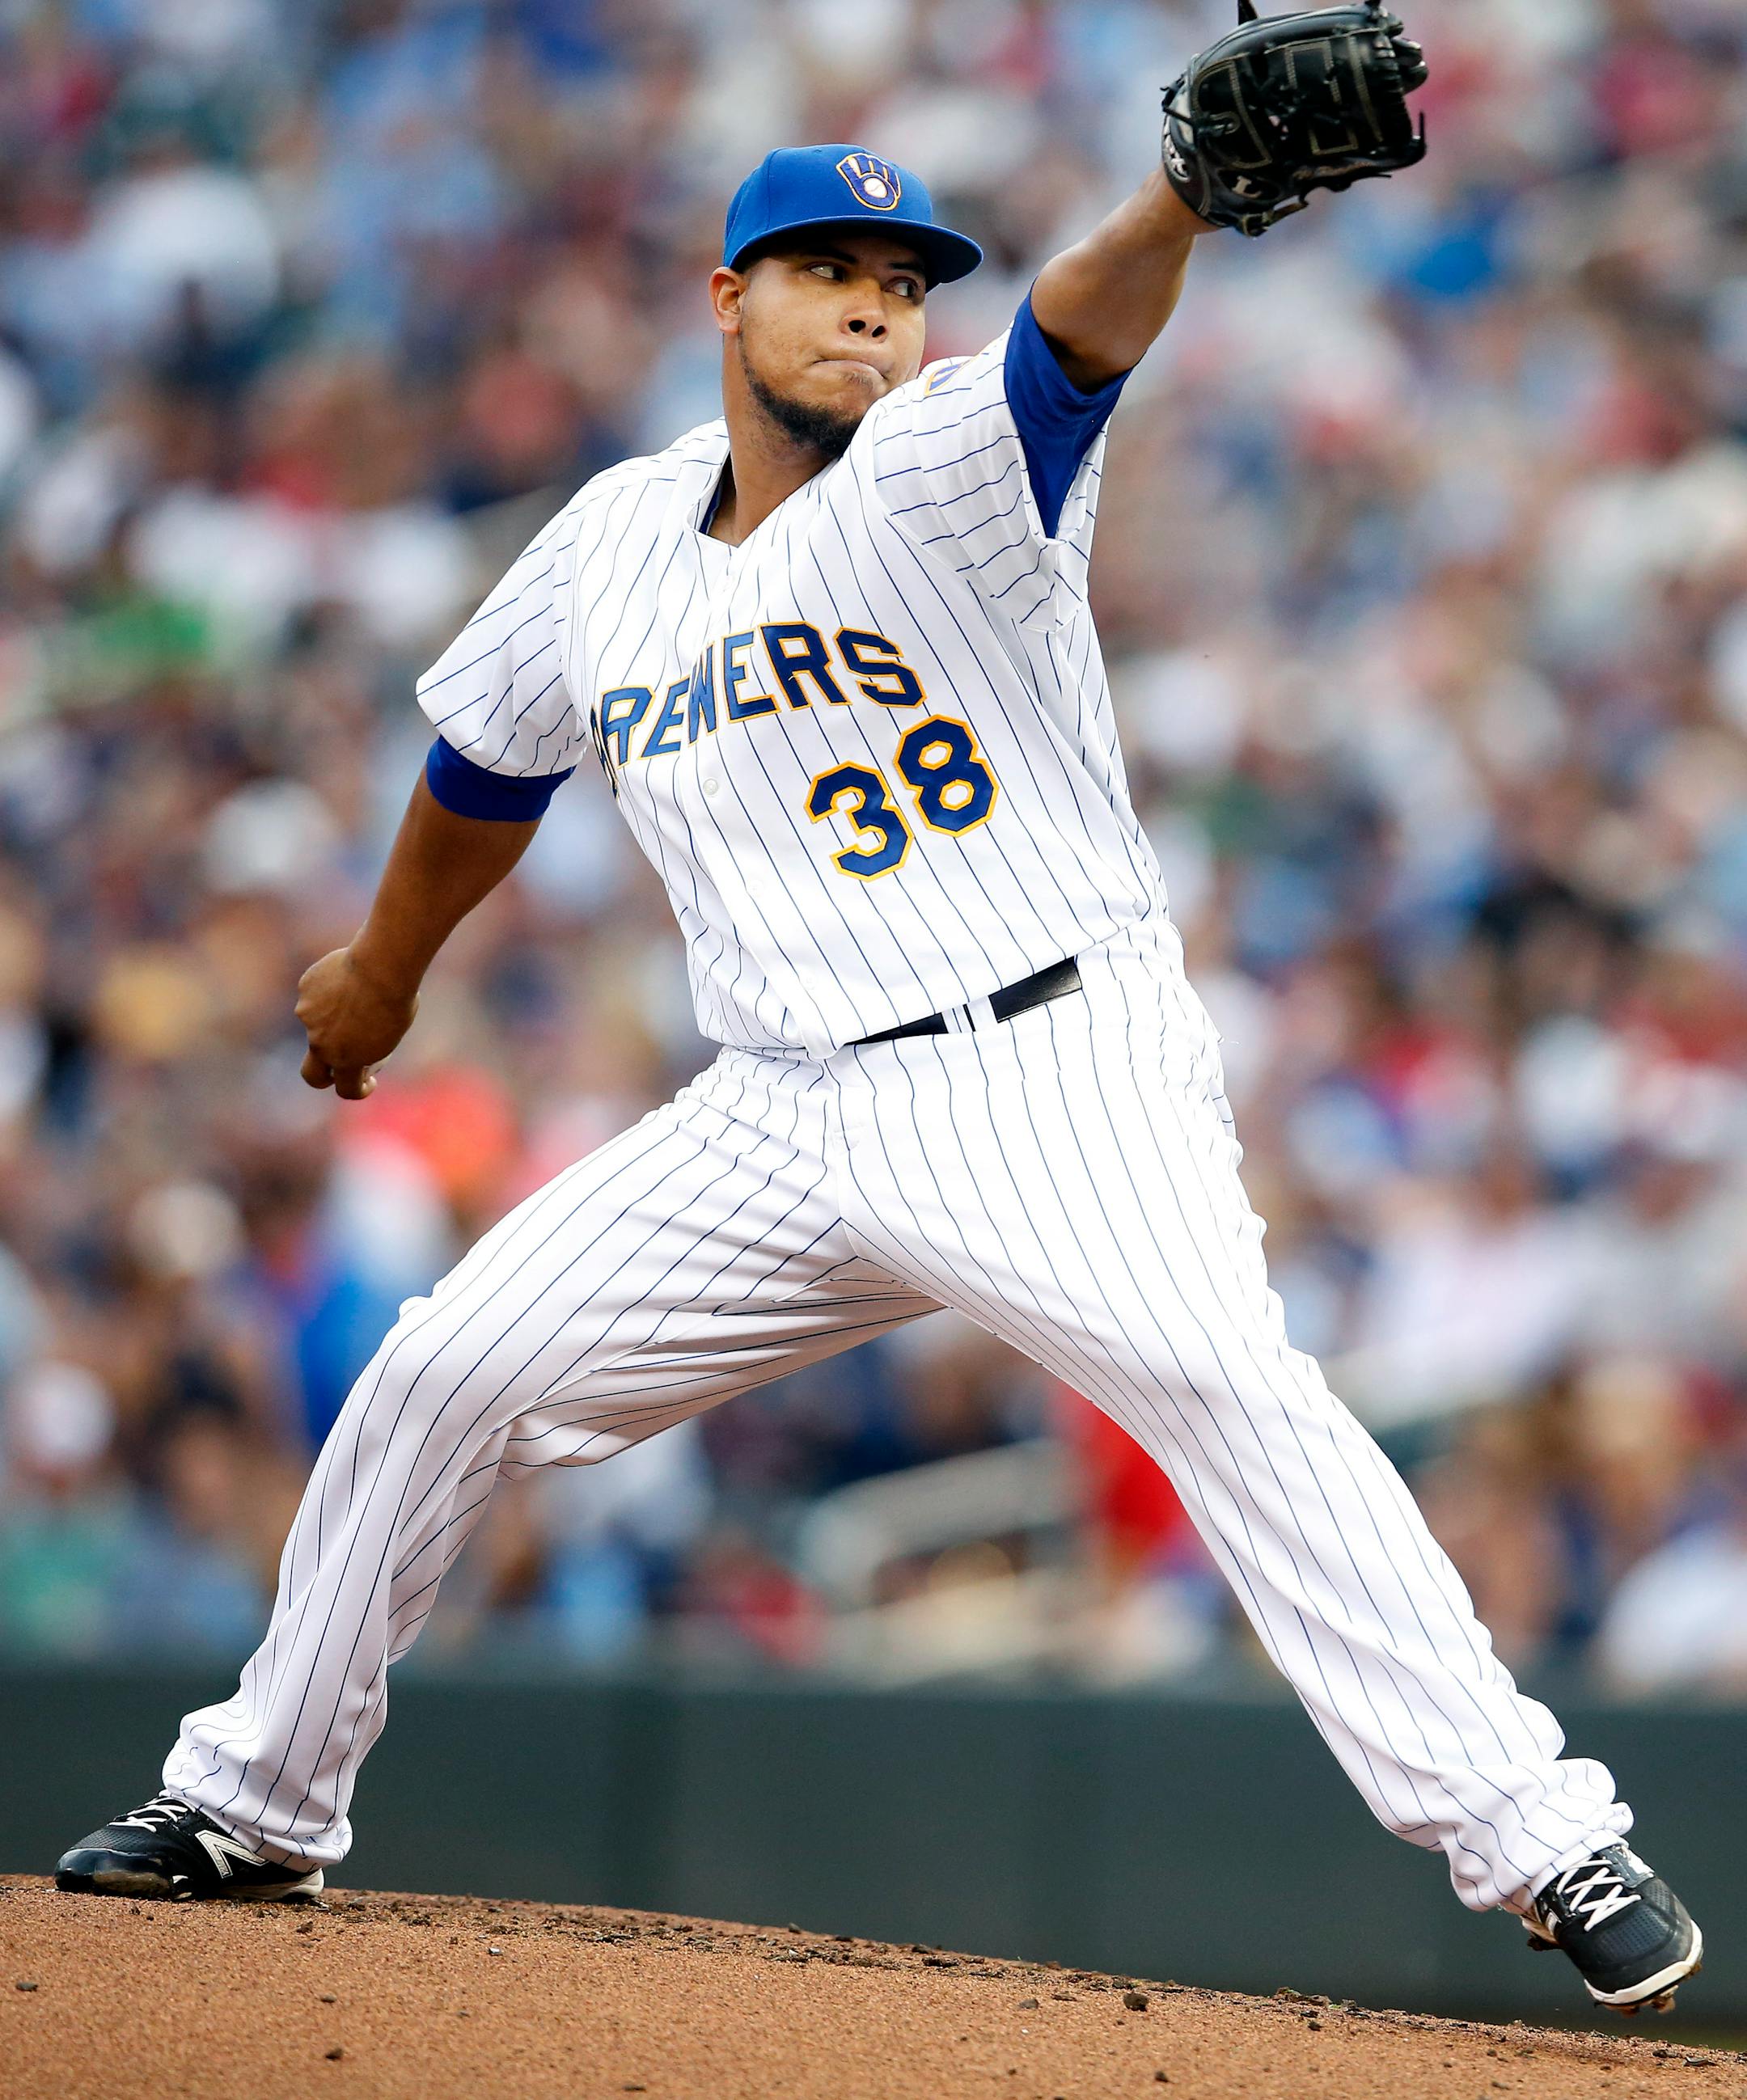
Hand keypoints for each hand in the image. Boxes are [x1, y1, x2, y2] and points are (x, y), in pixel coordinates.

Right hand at [295, 946, 419, 1100]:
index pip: (345, 1090)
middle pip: (312, 1074)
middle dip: (323, 1075)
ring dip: (335, 1016)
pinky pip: (315, 994)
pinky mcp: (304, 991)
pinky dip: (327, 990)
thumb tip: (358, 1055)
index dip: (357, 1089)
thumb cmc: (395, 1000)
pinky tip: (348, 975)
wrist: (381, 967)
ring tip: (360, 992)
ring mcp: (308, 1017)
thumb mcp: (390, 1034)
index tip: (367, 1080)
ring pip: (319, 1023)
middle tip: (340, 1060)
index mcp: (347, 1060)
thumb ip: (368, 1049)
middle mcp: (321, 1044)